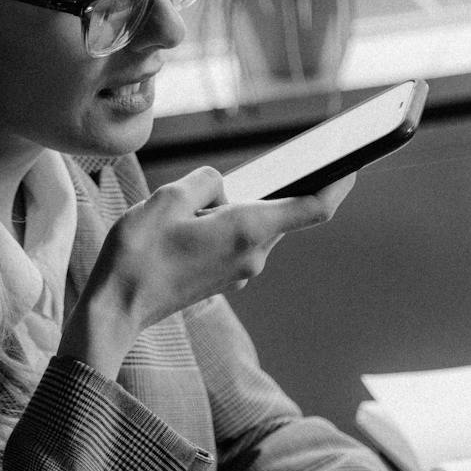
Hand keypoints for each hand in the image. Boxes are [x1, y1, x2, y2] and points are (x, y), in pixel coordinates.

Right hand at [63, 166, 354, 375]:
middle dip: (270, 188)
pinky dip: (224, 225)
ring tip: (194, 201)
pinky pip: (236, 242)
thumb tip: (221, 189)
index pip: (313, 208)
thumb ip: (205, 182)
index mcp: (248, 231)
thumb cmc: (138, 253)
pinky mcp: (223, 280)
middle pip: (279, 214)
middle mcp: (253, 256)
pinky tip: (189, 221)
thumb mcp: (167, 197)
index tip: (354, 163)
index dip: (338, 184)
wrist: (116, 307)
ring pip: (253, 227)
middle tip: (268, 163)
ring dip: (235, 208)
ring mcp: (239, 273)